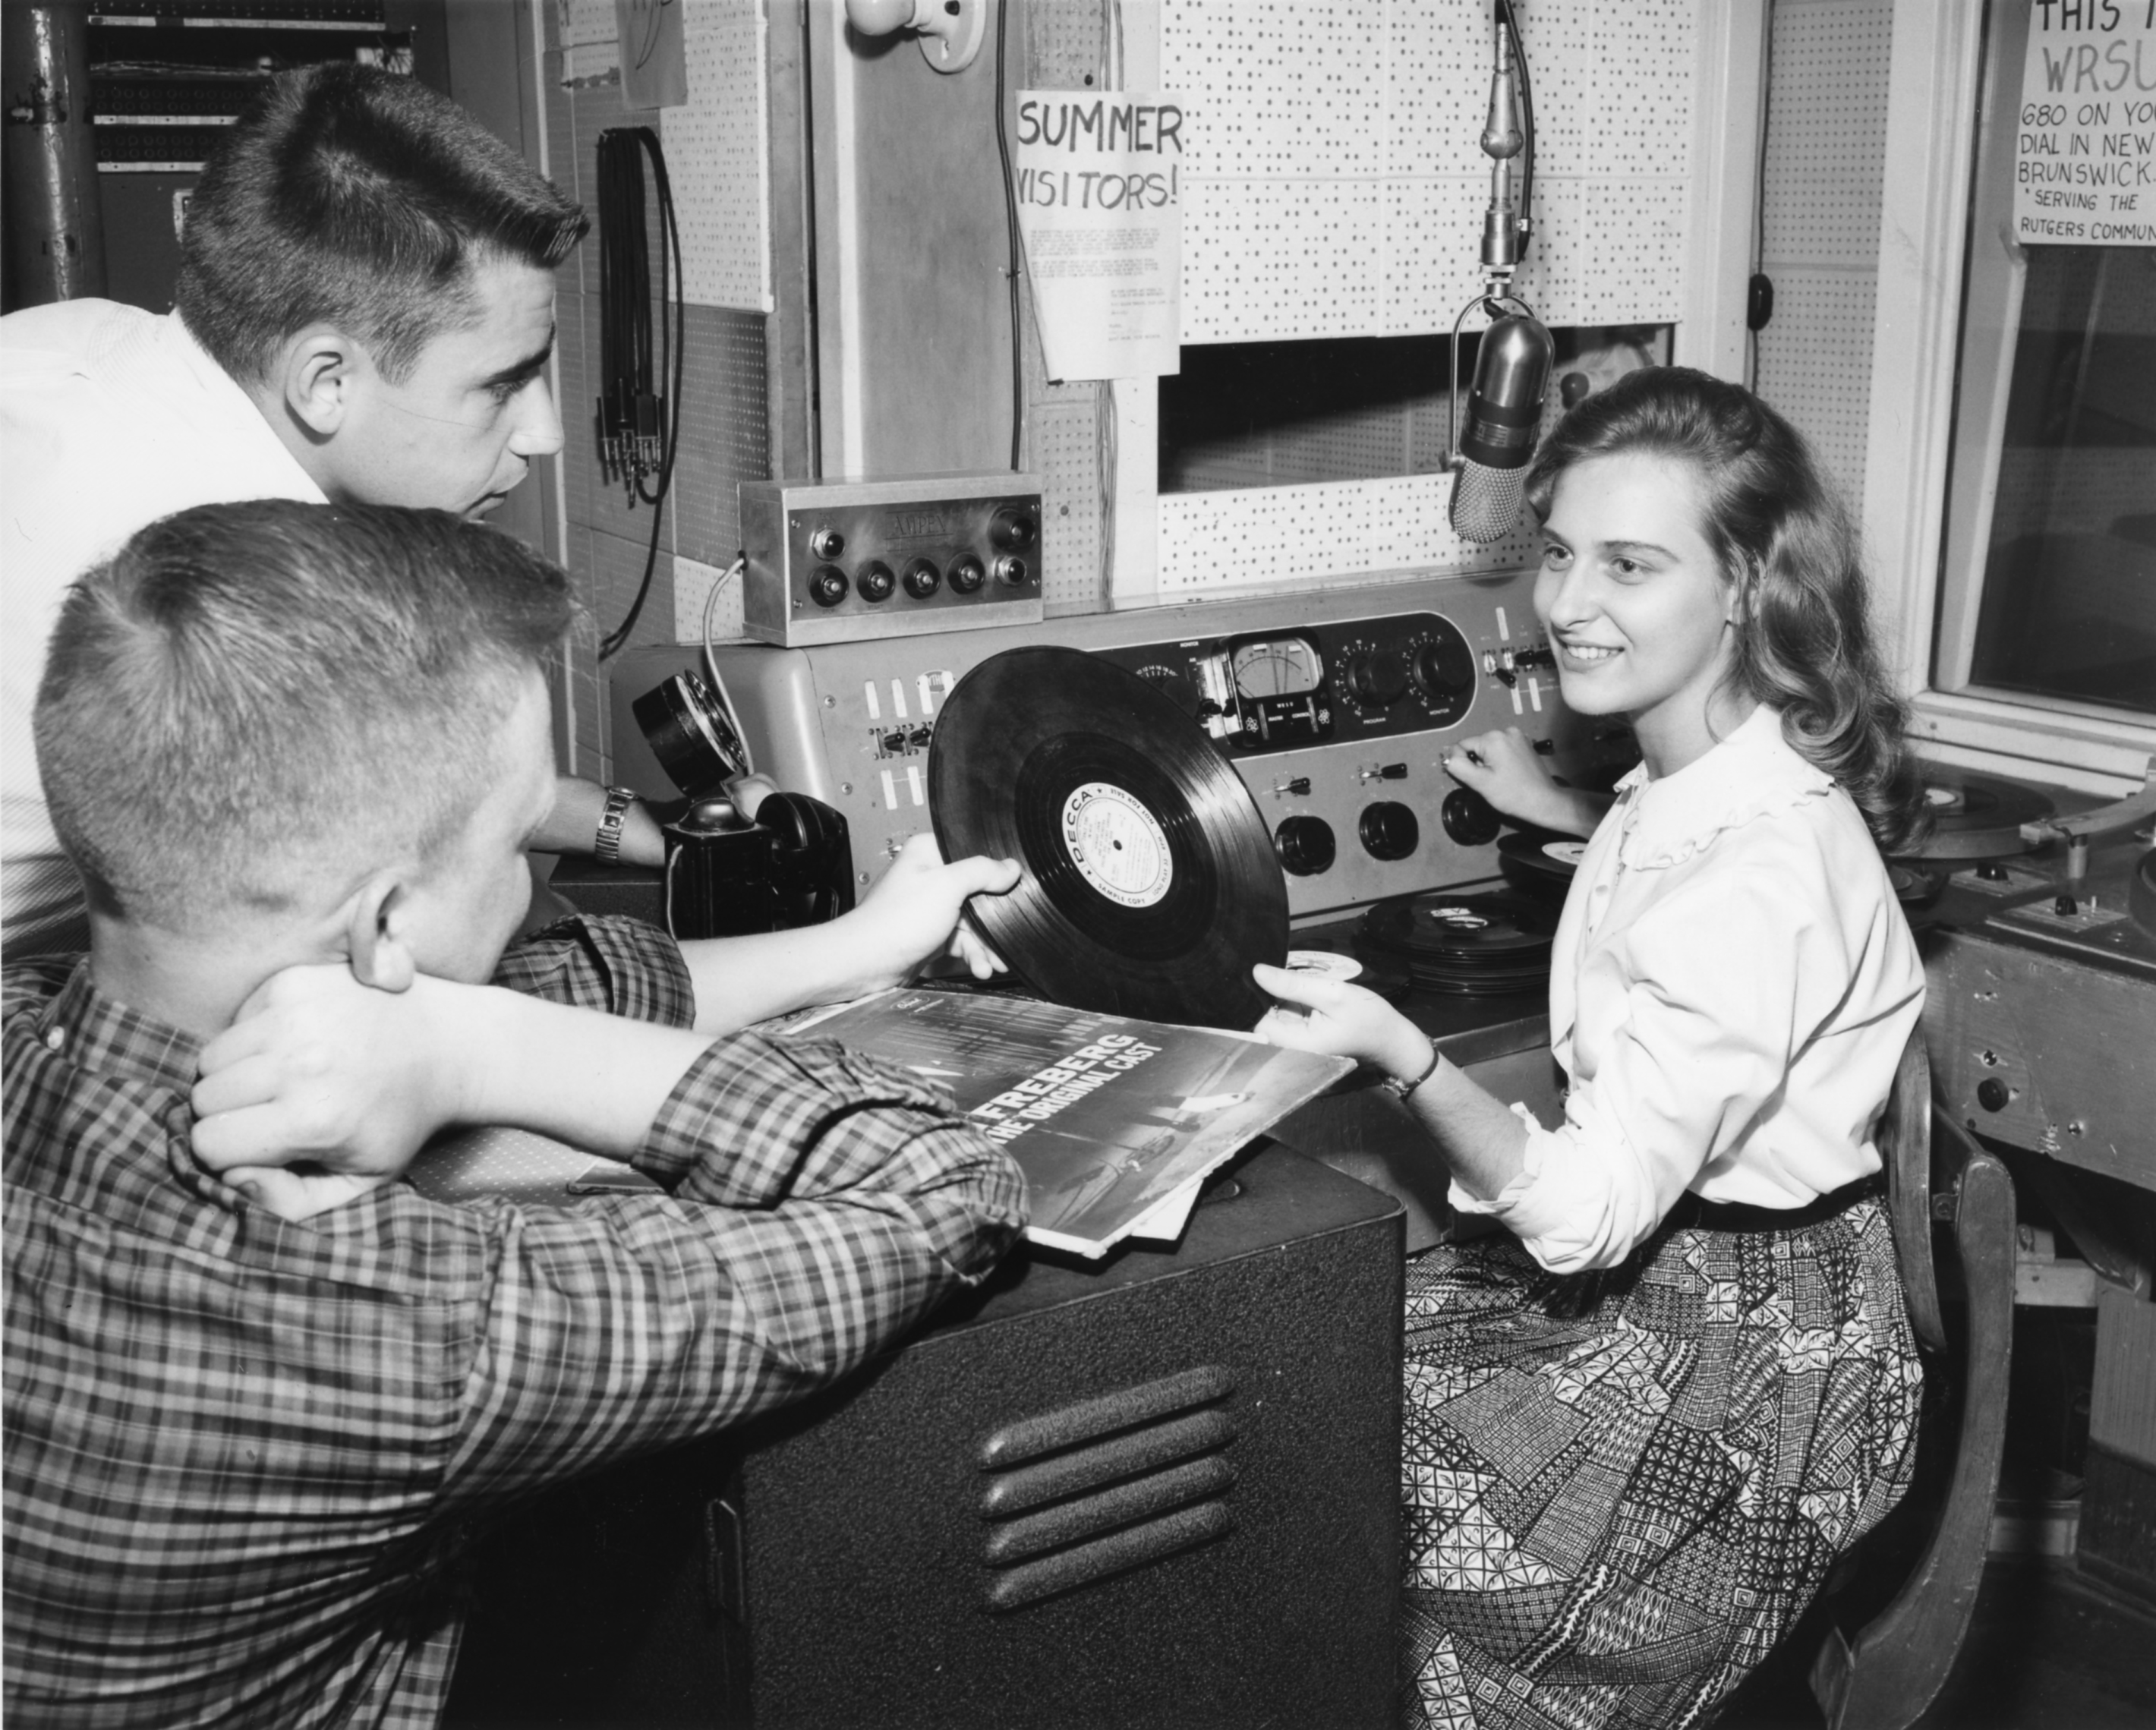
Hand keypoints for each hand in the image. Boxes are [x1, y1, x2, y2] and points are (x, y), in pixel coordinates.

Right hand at [190, 965, 475, 1216]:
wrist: (448, 1045)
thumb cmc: (398, 1121)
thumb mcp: (359, 1181)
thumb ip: (288, 1203)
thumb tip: (233, 1178)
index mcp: (314, 1119)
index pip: (210, 1144)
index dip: (232, 1153)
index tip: (269, 1145)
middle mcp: (301, 1063)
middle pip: (204, 1097)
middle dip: (231, 1113)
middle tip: (277, 1111)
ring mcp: (296, 1015)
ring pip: (211, 1056)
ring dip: (236, 1073)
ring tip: (285, 1079)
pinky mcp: (295, 981)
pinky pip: (236, 1018)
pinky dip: (254, 1035)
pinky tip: (299, 1043)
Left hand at [851, 833, 1020, 985]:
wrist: (868, 963)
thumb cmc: (894, 922)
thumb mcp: (946, 886)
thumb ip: (981, 872)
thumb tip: (1010, 866)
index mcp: (929, 854)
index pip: (974, 854)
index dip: (996, 872)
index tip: (1015, 888)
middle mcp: (930, 878)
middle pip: (978, 893)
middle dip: (995, 919)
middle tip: (1010, 932)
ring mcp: (931, 908)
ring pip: (972, 921)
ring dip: (986, 943)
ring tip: (996, 960)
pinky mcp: (931, 934)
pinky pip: (961, 941)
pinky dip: (974, 954)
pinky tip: (982, 966)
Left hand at [1251, 962, 1432, 1081]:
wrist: (1391, 1038)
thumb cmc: (1367, 1017)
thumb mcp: (1331, 993)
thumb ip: (1293, 984)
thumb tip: (1257, 972)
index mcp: (1296, 1045)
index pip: (1257, 1021)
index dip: (1253, 996)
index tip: (1254, 973)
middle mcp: (1291, 1048)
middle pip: (1263, 1018)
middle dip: (1266, 993)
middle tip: (1276, 969)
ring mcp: (1296, 1041)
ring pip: (1274, 1013)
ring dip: (1279, 995)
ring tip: (1290, 975)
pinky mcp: (1302, 1034)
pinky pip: (1286, 1014)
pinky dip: (1289, 999)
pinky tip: (1299, 986)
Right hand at [1439, 726, 1609, 835]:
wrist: (1544, 802)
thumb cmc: (1512, 794)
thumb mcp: (1480, 783)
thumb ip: (1459, 766)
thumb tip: (1447, 756)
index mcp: (1493, 738)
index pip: (1463, 746)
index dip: (1463, 764)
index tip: (1475, 780)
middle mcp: (1506, 731)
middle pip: (1477, 747)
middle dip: (1478, 763)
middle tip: (1489, 782)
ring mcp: (1518, 736)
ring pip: (1489, 749)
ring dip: (1489, 763)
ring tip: (1500, 779)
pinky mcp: (1525, 744)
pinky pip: (1502, 750)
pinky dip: (1500, 761)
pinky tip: (1508, 774)